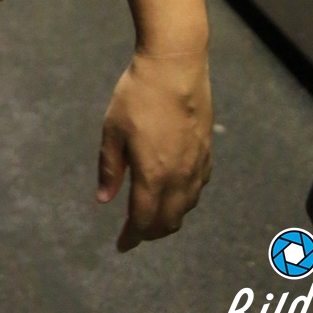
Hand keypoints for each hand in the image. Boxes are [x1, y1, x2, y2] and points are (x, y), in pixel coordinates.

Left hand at [96, 49, 212, 251]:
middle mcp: (180, 178)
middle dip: (151, 232)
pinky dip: (185, 199)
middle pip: (169, 221)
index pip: (143, 221)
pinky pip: (198, 188)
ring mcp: (197, 166)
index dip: (132, 237)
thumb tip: (104, 200)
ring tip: (152, 214)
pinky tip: (174, 190)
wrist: (176, 66)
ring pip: (187, 207)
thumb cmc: (138, 95)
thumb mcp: (112, 130)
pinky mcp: (208, 152)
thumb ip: (110, 169)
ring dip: (169, 217)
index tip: (121, 245)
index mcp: (153, 176)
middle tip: (134, 231)